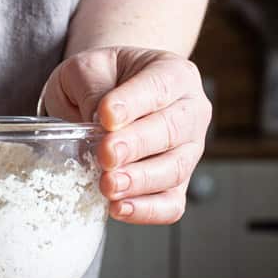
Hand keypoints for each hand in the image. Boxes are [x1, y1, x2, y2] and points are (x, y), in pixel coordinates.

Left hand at [42, 47, 211, 223]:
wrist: (99, 96)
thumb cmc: (98, 79)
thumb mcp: (87, 67)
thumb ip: (92, 87)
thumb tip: (98, 119)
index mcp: (172, 74)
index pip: (159, 87)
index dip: (133, 104)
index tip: (104, 116)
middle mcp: (189, 111)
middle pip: (172, 130)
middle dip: (136, 145)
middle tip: (106, 154)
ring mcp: (187, 150)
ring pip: (174, 169)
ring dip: (140, 180)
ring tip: (108, 185)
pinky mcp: (175, 184)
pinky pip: (171, 203)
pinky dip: (147, 210)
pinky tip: (118, 208)